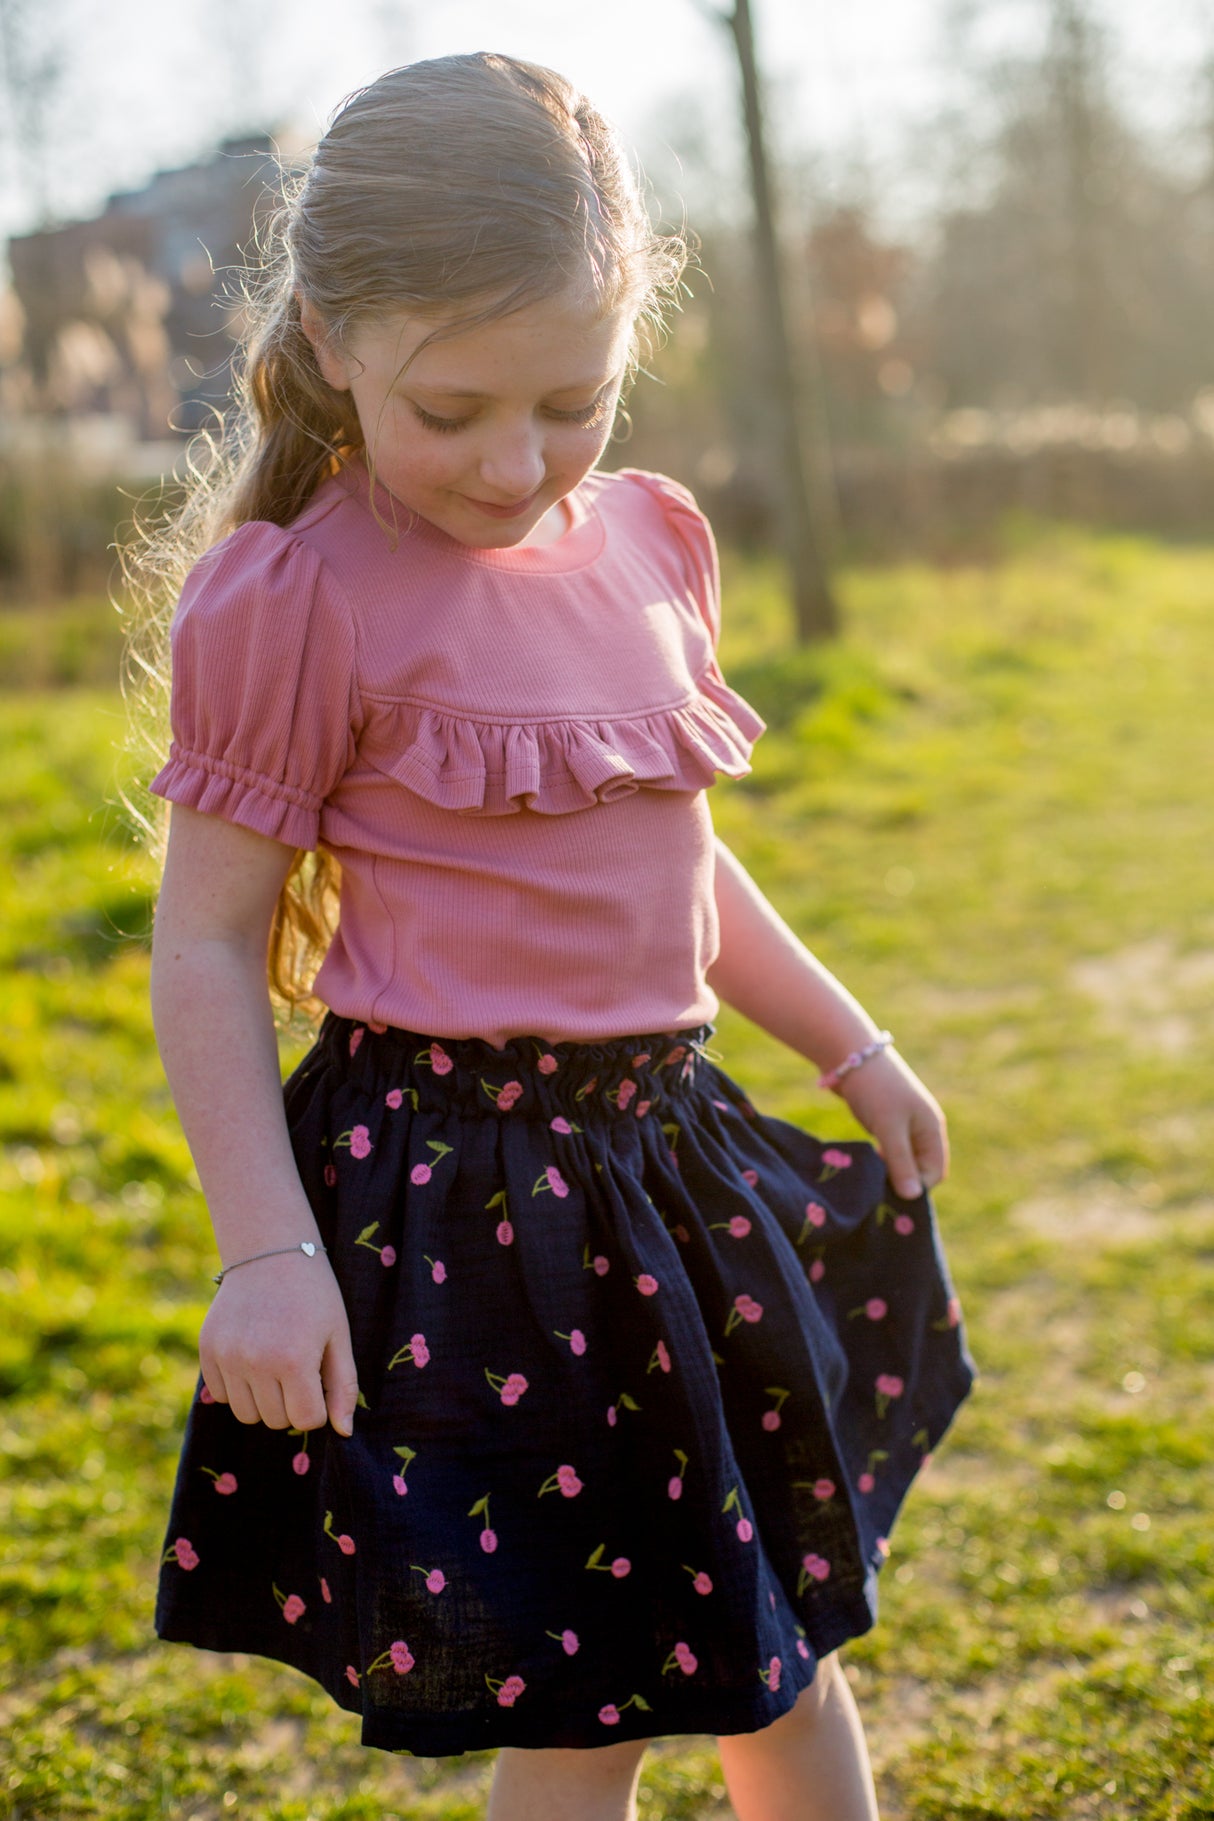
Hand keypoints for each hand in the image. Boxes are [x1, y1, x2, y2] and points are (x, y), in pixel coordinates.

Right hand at [198, 1253, 359, 1434]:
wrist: (269, 1252)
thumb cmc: (314, 1295)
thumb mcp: (339, 1335)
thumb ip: (343, 1387)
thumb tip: (343, 1433)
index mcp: (294, 1360)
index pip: (306, 1420)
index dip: (317, 1406)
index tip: (318, 1379)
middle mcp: (255, 1362)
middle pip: (276, 1420)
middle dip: (291, 1402)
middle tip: (297, 1365)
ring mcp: (227, 1357)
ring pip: (246, 1414)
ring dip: (264, 1400)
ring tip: (274, 1362)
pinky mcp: (207, 1350)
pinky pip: (222, 1396)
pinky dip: (238, 1386)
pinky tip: (251, 1355)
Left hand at [833, 1048, 948, 1200]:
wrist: (850, 1055)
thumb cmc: (874, 1089)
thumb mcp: (889, 1128)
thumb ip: (901, 1162)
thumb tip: (914, 1197)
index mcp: (932, 1128)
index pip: (934, 1172)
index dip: (915, 1186)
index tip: (888, 1193)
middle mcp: (923, 1127)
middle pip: (920, 1168)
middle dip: (902, 1180)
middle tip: (877, 1189)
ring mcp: (905, 1123)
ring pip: (903, 1160)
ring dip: (890, 1170)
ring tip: (870, 1178)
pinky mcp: (887, 1121)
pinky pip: (890, 1150)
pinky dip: (881, 1159)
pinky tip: (866, 1163)